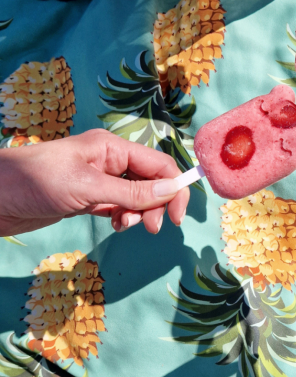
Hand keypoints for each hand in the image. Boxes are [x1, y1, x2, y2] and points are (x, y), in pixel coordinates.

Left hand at [0, 129, 189, 235]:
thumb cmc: (37, 182)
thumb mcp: (88, 188)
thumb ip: (132, 192)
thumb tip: (173, 190)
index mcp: (112, 148)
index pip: (158, 164)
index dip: (174, 187)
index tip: (178, 216)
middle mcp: (109, 161)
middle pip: (150, 181)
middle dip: (156, 204)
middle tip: (151, 228)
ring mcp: (99, 180)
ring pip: (136, 196)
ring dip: (138, 213)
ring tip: (124, 226)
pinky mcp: (88, 198)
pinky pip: (118, 206)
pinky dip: (123, 217)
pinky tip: (115, 225)